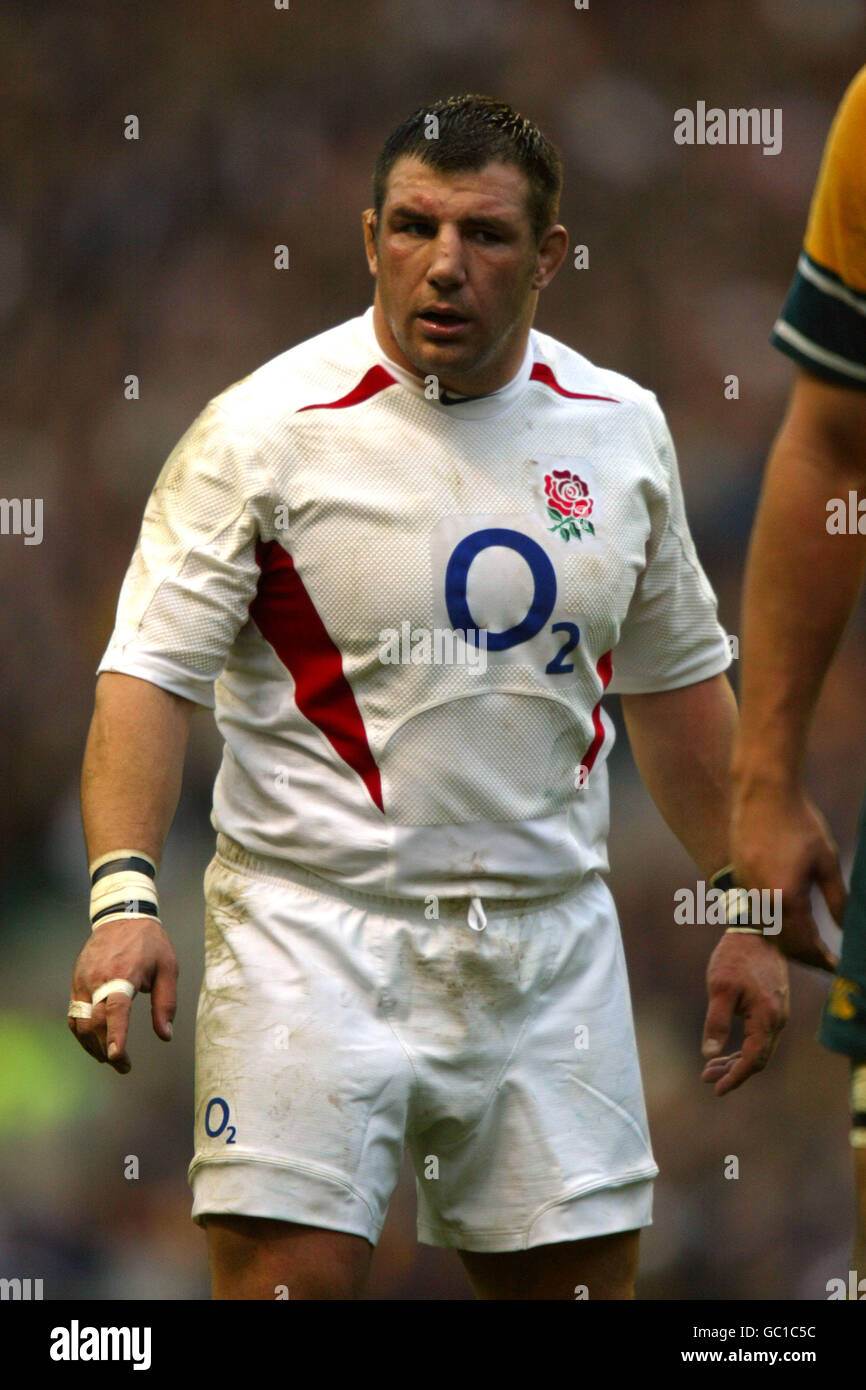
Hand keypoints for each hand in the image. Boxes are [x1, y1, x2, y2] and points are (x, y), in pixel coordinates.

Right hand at [68, 918, 176, 1073]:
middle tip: (122, 1066)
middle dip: (106, 1050)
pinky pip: (74, 1013)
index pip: (115, 1011)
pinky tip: (94, 1040)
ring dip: (92, 1045)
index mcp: (122, 975)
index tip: (117, 1058)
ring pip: (80, 1022)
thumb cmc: (150, 943)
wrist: (123, 915)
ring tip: (109, 1058)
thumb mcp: (168, 968)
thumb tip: (165, 1035)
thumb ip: (166, 1003)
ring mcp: (83, 980)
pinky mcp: (76, 981)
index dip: (115, 1036)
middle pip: (95, 1023)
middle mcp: (97, 979)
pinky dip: (82, 1031)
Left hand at [701, 931, 789, 1094]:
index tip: (716, 1089)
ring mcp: (778, 1013)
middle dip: (733, 1072)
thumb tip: (709, 1054)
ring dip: (737, 1060)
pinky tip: (726, 1048)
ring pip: (760, 1048)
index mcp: (766, 1018)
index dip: (735, 1077)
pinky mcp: (773, 1006)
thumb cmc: (735, 957)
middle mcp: (778, 1019)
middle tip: (706, 1077)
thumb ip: (716, 1022)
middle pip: (758, 1058)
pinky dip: (744, 1046)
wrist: (756, 930)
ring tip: (711, 1067)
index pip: (754, 1060)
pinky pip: (761, 1036)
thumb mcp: (719, 988)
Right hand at [730, 781, 843, 971]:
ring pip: (768, 933)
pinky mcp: (740, 881)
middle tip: (825, 961)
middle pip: (783, 945)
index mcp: (786, 898)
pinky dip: (775, 927)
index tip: (835, 967)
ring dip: (789, 944)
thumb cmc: (800, 823)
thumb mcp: (827, 861)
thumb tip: (845, 929)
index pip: (805, 943)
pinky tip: (790, 923)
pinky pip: (758, 916)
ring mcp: (747, 891)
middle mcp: (762, 901)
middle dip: (805, 957)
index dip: (821, 959)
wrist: (763, 795)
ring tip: (811, 946)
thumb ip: (838, 899)